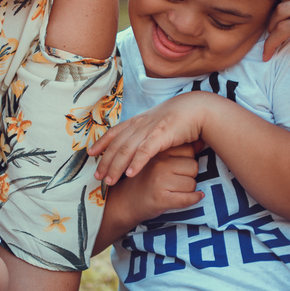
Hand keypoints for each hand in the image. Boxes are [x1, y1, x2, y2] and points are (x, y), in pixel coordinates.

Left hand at [90, 92, 214, 184]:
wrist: (198, 109)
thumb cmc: (182, 117)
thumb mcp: (159, 123)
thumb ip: (148, 131)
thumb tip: (142, 142)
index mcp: (139, 120)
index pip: (115, 132)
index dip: (101, 143)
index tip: (90, 154)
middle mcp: (140, 124)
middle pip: (116, 145)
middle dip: (105, 161)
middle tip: (97, 177)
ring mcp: (150, 129)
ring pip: (127, 150)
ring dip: (116, 166)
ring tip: (109, 181)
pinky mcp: (162, 135)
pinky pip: (145, 151)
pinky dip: (136, 163)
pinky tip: (130, 174)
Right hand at [115, 144, 204, 223]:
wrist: (124, 202)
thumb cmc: (144, 179)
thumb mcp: (157, 160)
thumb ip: (176, 151)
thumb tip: (201, 142)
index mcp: (157, 152)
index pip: (188, 150)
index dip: (188, 160)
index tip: (181, 167)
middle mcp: (158, 164)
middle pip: (193, 166)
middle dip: (190, 175)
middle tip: (177, 181)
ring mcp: (159, 181)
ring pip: (192, 183)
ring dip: (189, 189)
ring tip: (176, 190)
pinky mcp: (161, 198)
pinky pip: (187, 198)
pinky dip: (194, 199)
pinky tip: (196, 198)